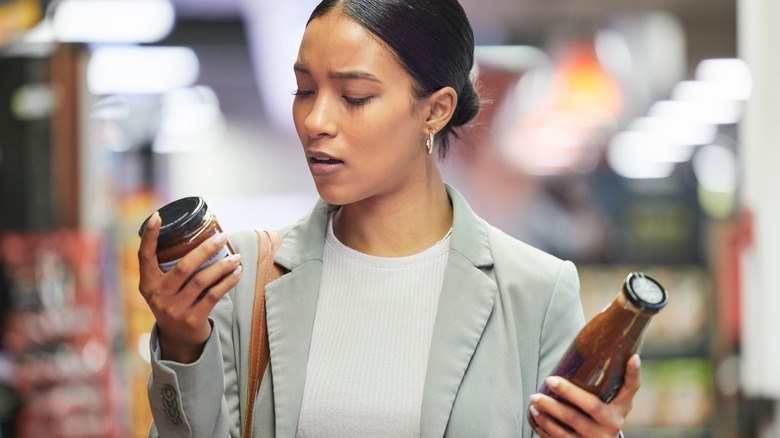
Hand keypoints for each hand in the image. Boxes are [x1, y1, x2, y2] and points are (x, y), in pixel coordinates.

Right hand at [137, 212, 242, 362]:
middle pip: (184, 266)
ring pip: (202, 281)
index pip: (145, 256)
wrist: (179, 340)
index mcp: (148, 284)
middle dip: (205, 249)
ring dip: (223, 266)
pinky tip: (237, 272)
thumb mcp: (164, 288)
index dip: (150, 236)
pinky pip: (214, 295)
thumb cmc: (175, 303)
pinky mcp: (192, 319)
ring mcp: (174, 309)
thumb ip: (172, 267)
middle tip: (222, 236)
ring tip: (237, 257)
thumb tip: (200, 235)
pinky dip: (228, 281)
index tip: (157, 216)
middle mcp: (158, 296)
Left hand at [529, 354, 640, 436]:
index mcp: (619, 411)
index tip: (631, 358)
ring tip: (535, 400)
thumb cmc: (607, 416)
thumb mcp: (617, 403)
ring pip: (567, 427)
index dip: (632, 374)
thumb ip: (621, 383)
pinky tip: (535, 415)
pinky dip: (544, 426)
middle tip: (549, 380)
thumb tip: (632, 355)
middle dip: (566, 393)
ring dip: (548, 412)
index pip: (629, 389)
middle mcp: (609, 427)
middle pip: (588, 407)